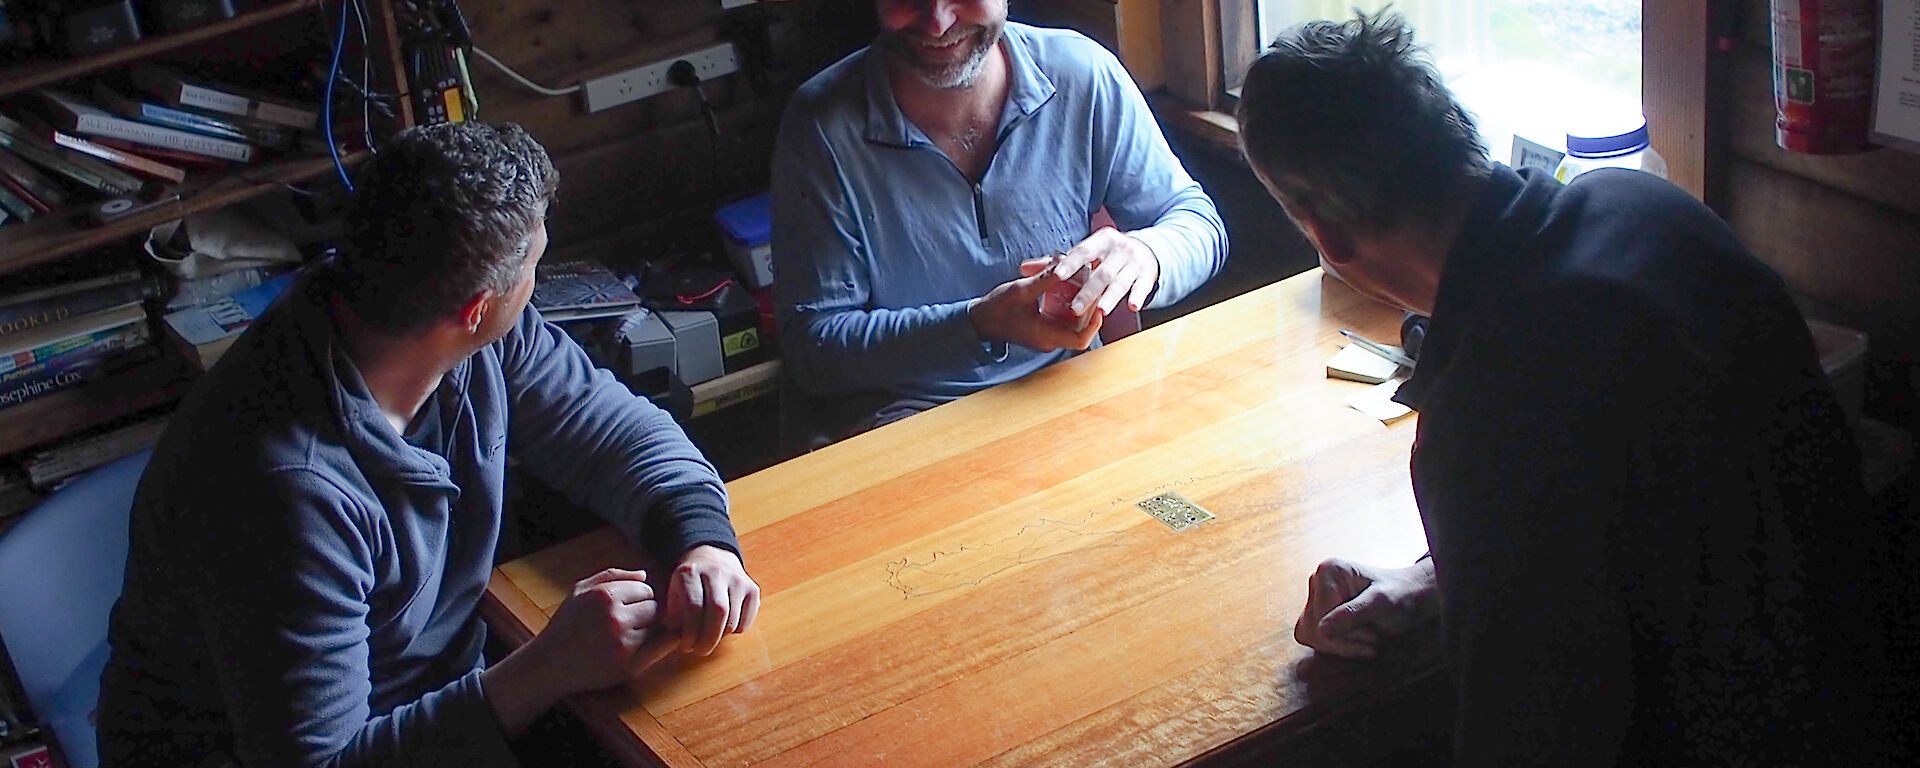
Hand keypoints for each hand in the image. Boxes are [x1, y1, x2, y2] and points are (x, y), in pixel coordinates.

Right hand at [484, 568, 671, 731]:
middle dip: (643, 613)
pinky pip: (652, 649)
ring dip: (643, 631)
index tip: (624, 606)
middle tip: (621, 622)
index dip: (637, 598)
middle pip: (654, 608)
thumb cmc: (565, 624)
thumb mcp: (580, 591)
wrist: (549, 663)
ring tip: (618, 636)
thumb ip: (613, 576)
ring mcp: (623, 642)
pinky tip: (623, 648)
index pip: (645, 589)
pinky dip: (644, 648)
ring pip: (654, 629)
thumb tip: (644, 575)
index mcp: (604, 595)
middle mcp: (615, 617)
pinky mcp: (627, 665)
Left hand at [663, 545, 761, 655]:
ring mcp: (737, 579)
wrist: (711, 558)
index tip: (685, 646)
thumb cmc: (688, 585)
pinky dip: (736, 630)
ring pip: (733, 619)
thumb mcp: (673, 594)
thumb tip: (677, 640)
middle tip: (700, 650)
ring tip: (709, 639)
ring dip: (720, 637)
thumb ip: (672, 615)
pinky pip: (746, 620)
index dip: (690, 632)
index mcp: (690, 572)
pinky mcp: (752, 588)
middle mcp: (716, 572)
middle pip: (718, 612)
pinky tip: (724, 627)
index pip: (693, 607)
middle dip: (708, 639)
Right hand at [968, 266, 1105, 351]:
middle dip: (1086, 301)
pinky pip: (1061, 314)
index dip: (1094, 325)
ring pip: (1071, 317)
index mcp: (1046, 336)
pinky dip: (1064, 298)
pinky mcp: (1044, 325)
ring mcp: (1047, 333)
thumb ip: (1045, 279)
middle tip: (1089, 280)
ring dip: (1075, 297)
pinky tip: (1062, 280)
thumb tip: (1066, 265)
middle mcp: (1050, 338)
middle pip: (1080, 324)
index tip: (1098, 305)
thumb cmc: (996, 309)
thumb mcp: (1021, 291)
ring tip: (1077, 275)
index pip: (1080, 340)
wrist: (980, 320)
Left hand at [1050, 227, 1160, 317]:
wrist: (1146, 249)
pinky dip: (1138, 297)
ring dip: (1110, 298)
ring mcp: (1135, 263)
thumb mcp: (1088, 251)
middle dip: (1088, 291)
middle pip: (1102, 272)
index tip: (1057, 275)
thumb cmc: (1107, 254)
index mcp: (1102, 240)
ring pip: (1121, 282)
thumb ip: (1058, 262)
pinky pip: (1143, 287)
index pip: (1084, 252)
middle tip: (1074, 308)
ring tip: (1100, 311)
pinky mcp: (1147, 276)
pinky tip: (1132, 307)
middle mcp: (1120, 249)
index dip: (1070, 264)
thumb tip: (1024, 268)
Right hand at [1294, 557, 1437, 658]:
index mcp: (1329, 570)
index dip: (1345, 633)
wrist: (1410, 597)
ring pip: (1309, 635)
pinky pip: (1313, 638)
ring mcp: (1316, 597)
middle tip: (1372, 638)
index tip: (1372, 635)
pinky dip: (1336, 646)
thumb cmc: (1401, 594)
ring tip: (1367, 640)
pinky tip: (1358, 643)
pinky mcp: (1318, 612)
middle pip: (1312, 627)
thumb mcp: (1381, 604)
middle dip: (1343, 640)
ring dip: (1340, 645)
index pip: (1319, 616)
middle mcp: (1317, 581)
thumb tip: (1321, 631)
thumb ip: (1352, 615)